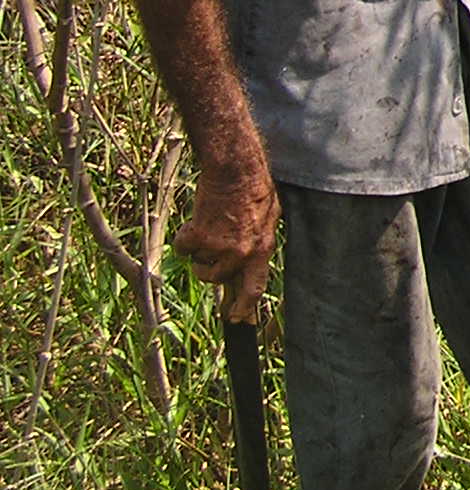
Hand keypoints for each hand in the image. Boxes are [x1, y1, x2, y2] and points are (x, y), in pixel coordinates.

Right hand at [174, 162, 279, 323]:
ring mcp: (218, 247)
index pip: (254, 288)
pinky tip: (197, 220)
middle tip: (209, 256)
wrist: (235, 170)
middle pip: (217, 279)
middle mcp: (240, 254)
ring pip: (198, 263)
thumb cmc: (255, 190)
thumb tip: (246, 265)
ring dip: (199, 250)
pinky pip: (183, 248)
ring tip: (210, 225)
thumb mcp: (267, 221)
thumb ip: (257, 245)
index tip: (237, 319)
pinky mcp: (197, 236)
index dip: (245, 308)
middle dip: (210, 271)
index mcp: (261, 250)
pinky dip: (185, 237)